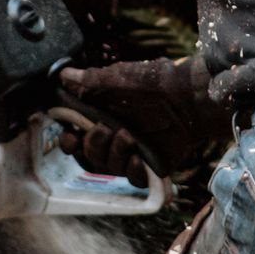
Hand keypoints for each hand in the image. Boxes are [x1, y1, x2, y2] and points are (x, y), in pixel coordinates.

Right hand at [55, 56, 223, 182]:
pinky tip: (137, 158)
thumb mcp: (119, 78)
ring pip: (109, 168)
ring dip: (112, 155)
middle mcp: (116, 134)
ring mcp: (134, 151)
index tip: (70, 136)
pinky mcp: (152, 164)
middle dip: (92, 146)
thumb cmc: (155, 81)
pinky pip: (134, 179)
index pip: (77, 136)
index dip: (69, 141)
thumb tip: (63, 74)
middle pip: (89, 156)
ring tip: (127, 137)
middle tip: (103, 130)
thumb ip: (89, 81)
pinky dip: (133, 171)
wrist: (191, 97)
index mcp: (103, 115)